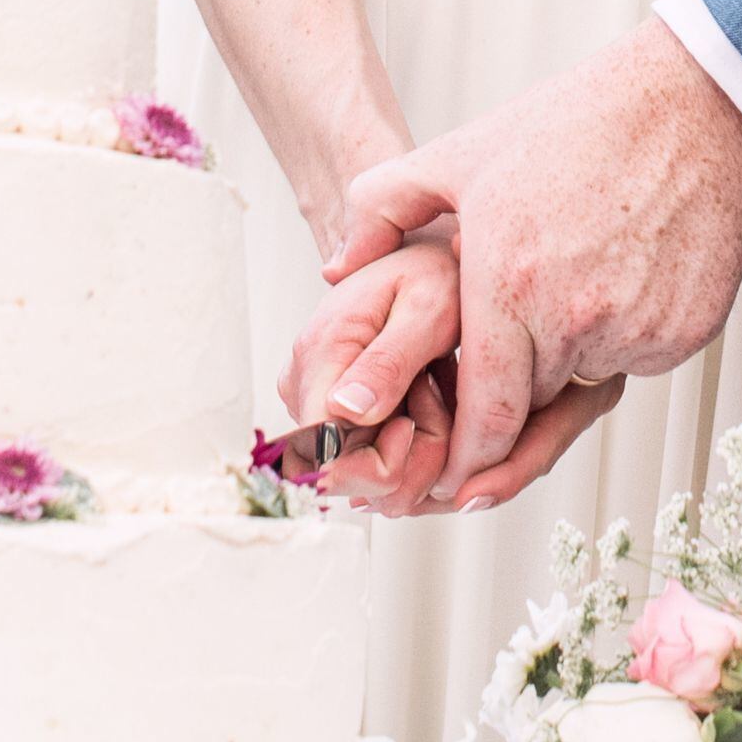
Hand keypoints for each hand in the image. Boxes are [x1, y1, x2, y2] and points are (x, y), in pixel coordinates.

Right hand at [284, 242, 457, 515]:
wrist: (425, 263)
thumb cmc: (432, 276)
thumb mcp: (427, 308)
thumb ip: (390, 361)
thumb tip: (345, 411)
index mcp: (321, 353)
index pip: (326, 455)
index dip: (382, 465)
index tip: (418, 427)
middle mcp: (302, 384)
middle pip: (348, 476)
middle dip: (410, 459)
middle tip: (439, 395)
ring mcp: (312, 402)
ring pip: (362, 478)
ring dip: (417, 452)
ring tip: (435, 389)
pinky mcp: (327, 414)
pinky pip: (367, 462)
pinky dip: (410, 447)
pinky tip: (424, 400)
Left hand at [329, 18, 741, 504]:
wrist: (686, 105)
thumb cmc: (572, 125)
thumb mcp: (458, 155)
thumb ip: (381, 210)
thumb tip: (335, 267)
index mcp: (508, 284)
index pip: (485, 413)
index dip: (469, 454)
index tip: (457, 474)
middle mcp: (574, 317)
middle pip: (534, 404)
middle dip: (516, 392)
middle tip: (517, 349)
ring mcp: (637, 327)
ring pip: (588, 381)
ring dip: (572, 357)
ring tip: (573, 284)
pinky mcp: (687, 329)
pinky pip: (642, 360)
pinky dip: (625, 337)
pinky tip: (618, 277)